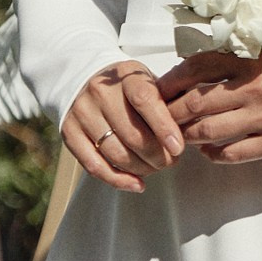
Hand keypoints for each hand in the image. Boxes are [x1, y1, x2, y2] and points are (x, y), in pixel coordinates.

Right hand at [60, 60, 185, 192]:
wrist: (84, 76)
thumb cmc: (126, 86)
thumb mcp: (148, 80)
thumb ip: (167, 101)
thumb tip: (192, 127)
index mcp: (126, 76)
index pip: (145, 100)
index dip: (163, 126)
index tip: (178, 147)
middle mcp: (100, 93)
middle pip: (132, 134)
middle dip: (157, 156)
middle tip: (171, 161)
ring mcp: (82, 113)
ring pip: (116, 153)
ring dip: (141, 169)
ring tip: (154, 168)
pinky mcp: (69, 132)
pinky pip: (94, 166)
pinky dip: (118, 180)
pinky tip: (136, 184)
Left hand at [158, 52, 261, 164]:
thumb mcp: (256, 60)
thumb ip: (224, 61)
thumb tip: (179, 71)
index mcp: (246, 61)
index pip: (196, 67)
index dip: (171, 80)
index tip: (156, 90)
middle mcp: (252, 88)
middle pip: (196, 102)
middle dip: (170, 112)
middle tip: (158, 118)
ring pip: (208, 131)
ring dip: (186, 135)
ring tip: (178, 136)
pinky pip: (231, 154)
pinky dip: (212, 154)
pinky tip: (206, 151)